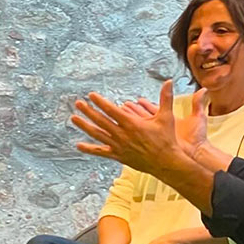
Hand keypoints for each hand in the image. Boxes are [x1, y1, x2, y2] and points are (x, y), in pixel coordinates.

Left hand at [72, 80, 206, 174]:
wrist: (166, 163)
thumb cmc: (167, 139)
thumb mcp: (166, 117)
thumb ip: (166, 98)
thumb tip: (169, 81)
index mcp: (132, 123)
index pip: (111, 110)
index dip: (100, 102)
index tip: (91, 95)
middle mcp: (122, 134)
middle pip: (101, 121)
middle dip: (88, 111)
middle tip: (78, 103)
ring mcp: (119, 146)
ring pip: (98, 135)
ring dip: (84, 126)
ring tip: (73, 118)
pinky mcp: (118, 156)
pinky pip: (101, 152)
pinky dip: (89, 149)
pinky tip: (78, 145)